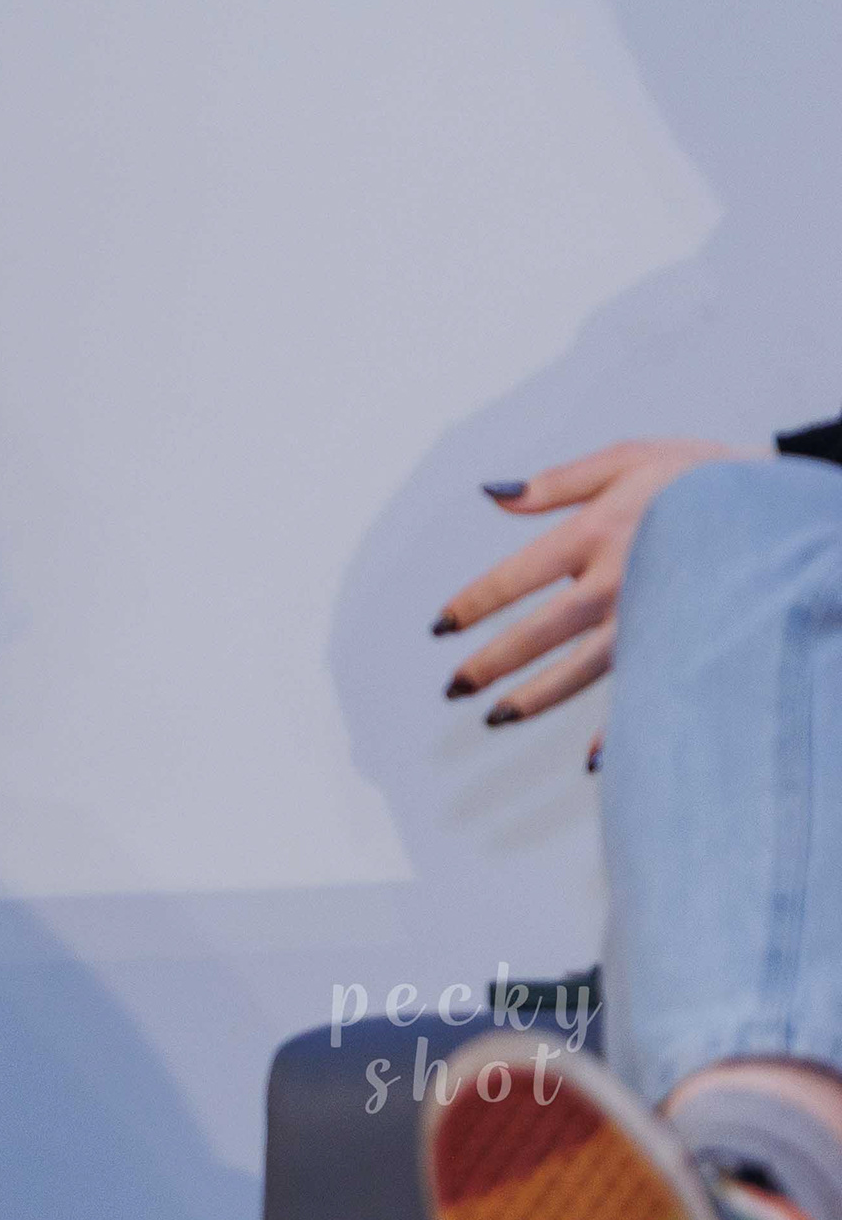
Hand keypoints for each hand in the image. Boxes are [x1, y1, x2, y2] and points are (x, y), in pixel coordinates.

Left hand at [434, 437, 755, 724]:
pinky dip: (622, 728)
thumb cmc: (697, 475)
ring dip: (539, 697)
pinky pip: (646, 688)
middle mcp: (618, 583)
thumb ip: (555, 483)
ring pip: (585, 669)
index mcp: (594, 535)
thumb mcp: (625, 459)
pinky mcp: (684, 638)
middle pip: (543, 633)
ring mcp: (653, 616)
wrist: (779, 500)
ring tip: (498, 718)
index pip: (516, 578)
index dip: (474, 604)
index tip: (440, 628)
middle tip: (454, 689)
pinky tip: (594, 760)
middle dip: (494, 663)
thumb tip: (493, 496)